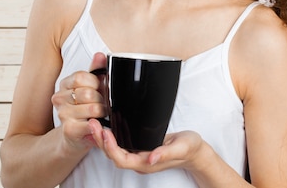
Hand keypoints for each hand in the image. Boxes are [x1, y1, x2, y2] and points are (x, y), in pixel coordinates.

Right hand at [51, 53, 107, 151]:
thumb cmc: (85, 111)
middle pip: (88, 93)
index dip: (95, 83)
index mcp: (64, 84)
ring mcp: (62, 114)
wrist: (74, 138)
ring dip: (102, 113)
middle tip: (103, 105)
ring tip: (101, 116)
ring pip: (93, 108)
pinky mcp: (69, 129)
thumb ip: (96, 71)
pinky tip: (100, 125)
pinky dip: (100, 125)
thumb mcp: (91, 88)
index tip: (99, 89)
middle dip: (101, 100)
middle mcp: (59, 98)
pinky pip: (91, 124)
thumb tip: (101, 55)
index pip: (80, 77)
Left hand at [88, 119, 204, 173]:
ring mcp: (138, 154)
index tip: (105, 133)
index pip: (122, 159)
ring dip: (102, 138)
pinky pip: (119, 144)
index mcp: (146, 163)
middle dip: (100, 141)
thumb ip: (166, 153)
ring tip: (94, 123)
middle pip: (113, 155)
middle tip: (92, 123)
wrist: (195, 151)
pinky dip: (109, 136)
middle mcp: (139, 160)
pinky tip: (103, 126)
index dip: (111, 148)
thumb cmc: (189, 149)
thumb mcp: (181, 148)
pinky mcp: (138, 147)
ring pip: (114, 150)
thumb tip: (151, 158)